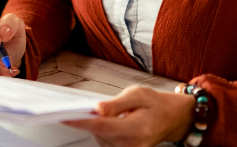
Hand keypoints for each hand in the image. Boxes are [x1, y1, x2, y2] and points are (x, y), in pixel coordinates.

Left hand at [64, 86, 194, 146]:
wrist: (172, 118)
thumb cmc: (156, 105)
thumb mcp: (138, 94)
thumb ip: (116, 103)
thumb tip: (97, 109)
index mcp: (136, 129)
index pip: (102, 126)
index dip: (82, 122)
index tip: (65, 117)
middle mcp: (132, 144)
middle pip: (98, 133)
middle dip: (92, 119)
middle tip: (98, 106)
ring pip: (99, 138)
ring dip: (100, 125)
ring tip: (117, 114)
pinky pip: (105, 141)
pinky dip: (104, 131)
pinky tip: (114, 122)